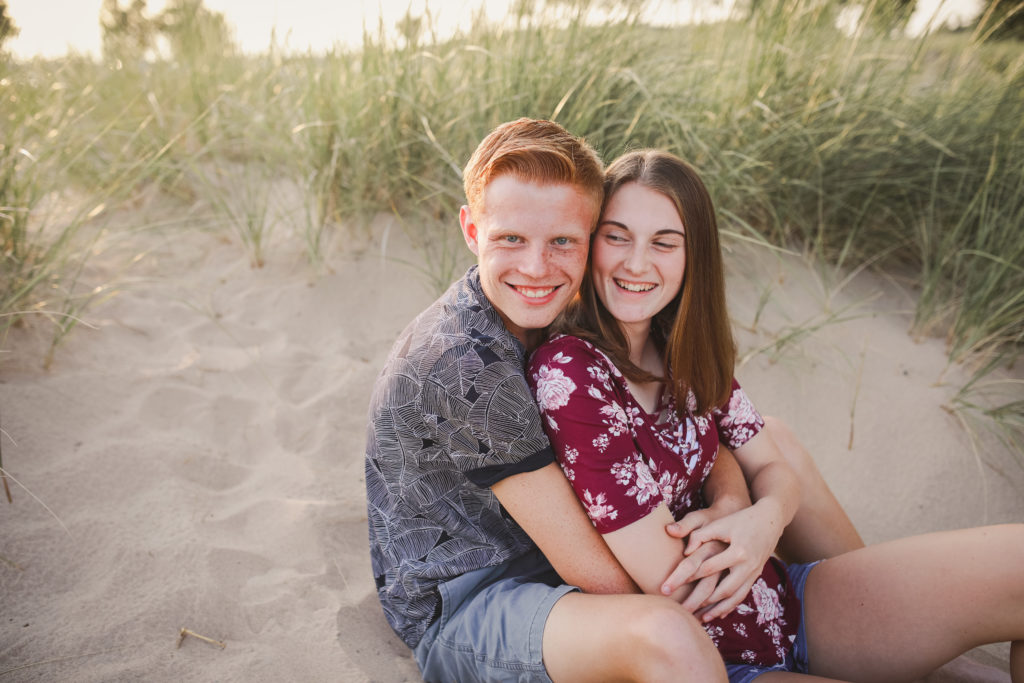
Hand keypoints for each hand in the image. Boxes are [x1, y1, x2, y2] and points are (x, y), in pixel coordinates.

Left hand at [663, 501, 784, 620]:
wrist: (770, 519)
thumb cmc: (741, 519)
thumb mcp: (720, 523)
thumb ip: (699, 534)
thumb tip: (680, 545)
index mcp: (737, 552)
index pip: (707, 568)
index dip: (688, 577)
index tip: (672, 587)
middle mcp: (747, 566)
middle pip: (722, 590)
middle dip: (701, 602)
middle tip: (683, 611)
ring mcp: (753, 573)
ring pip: (734, 597)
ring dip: (717, 609)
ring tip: (700, 619)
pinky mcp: (755, 575)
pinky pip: (742, 595)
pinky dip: (730, 606)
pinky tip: (719, 614)